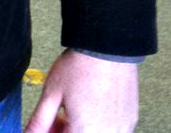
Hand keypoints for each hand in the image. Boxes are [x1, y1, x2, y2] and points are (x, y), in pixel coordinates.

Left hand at [24, 50, 138, 132]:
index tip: (46, 123)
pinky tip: (92, 105)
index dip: (51, 131)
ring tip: (75, 107)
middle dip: (66, 130)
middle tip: (59, 115)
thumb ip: (39, 120)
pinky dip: (99, 124)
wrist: (107, 45)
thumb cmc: (80, 66)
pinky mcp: (130, 120)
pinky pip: (111, 130)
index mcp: (84, 131)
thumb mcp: (52, 93)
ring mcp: (121, 129)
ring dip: (82, 128)